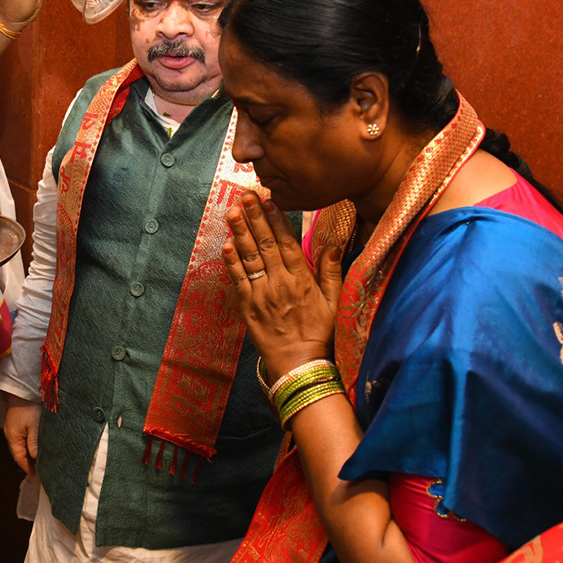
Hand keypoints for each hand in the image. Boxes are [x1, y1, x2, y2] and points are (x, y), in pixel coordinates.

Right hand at [3, 393, 41, 473]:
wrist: (22, 390)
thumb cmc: (29, 407)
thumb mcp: (34, 426)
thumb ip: (34, 443)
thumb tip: (35, 458)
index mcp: (13, 438)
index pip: (19, 458)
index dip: (27, 467)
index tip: (35, 475)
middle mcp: (10, 435)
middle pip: (18, 453)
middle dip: (27, 462)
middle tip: (38, 470)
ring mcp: (11, 428)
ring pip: (19, 446)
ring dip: (27, 454)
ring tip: (37, 460)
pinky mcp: (14, 422)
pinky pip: (19, 439)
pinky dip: (26, 445)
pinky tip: (33, 446)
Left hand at [221, 192, 341, 376]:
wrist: (300, 366)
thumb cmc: (320, 335)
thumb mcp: (336, 304)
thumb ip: (331, 273)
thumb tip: (332, 245)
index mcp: (302, 280)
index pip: (287, 243)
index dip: (276, 220)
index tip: (269, 200)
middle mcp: (280, 283)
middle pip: (265, 244)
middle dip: (255, 218)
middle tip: (246, 195)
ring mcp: (261, 295)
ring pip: (249, 258)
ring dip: (240, 233)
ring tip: (233, 211)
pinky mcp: (248, 308)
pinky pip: (238, 280)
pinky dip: (231, 262)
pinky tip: (226, 244)